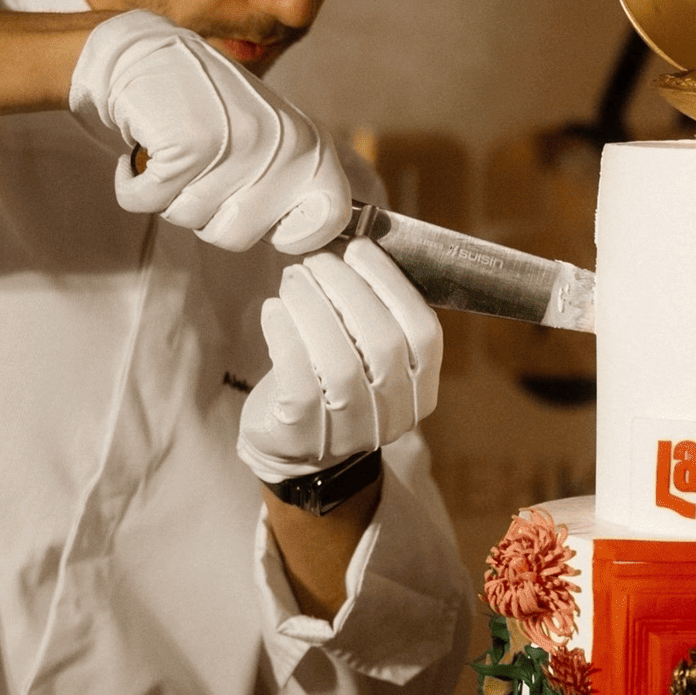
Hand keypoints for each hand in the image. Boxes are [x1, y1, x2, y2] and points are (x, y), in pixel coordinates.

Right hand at [69, 11, 350, 253]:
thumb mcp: (266, 138)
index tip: (268, 223)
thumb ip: (287, 184)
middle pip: (239, 236)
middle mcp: (281, 146)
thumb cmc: (204, 106)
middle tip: (199, 173)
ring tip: (175, 151)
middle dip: (206, 216)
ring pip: (190, 219)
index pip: (331, 217)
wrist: (145, 51)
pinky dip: (133, 185)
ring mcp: (236, 146)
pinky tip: (145, 151)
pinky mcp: (187, 146)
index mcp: (309, 145)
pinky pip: (149, 201)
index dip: (297, 236)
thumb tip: (307, 241)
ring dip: (168, 194)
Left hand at [237, 237, 441, 481]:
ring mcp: (350, 432)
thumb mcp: (363, 353)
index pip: (423, 332)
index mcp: (420, 391)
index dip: (392, 284)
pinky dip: (284, 337)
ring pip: (340, 364)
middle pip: (382, 343)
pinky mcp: (302, 437)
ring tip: (292, 279)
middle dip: (346, 289)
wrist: (292, 449)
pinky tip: (272, 310)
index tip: (358, 249)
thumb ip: (372, 311)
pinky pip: (298, 381)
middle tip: (315, 261)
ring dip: (313, 308)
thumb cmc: (328, 384)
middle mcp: (394, 416)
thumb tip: (356, 245)